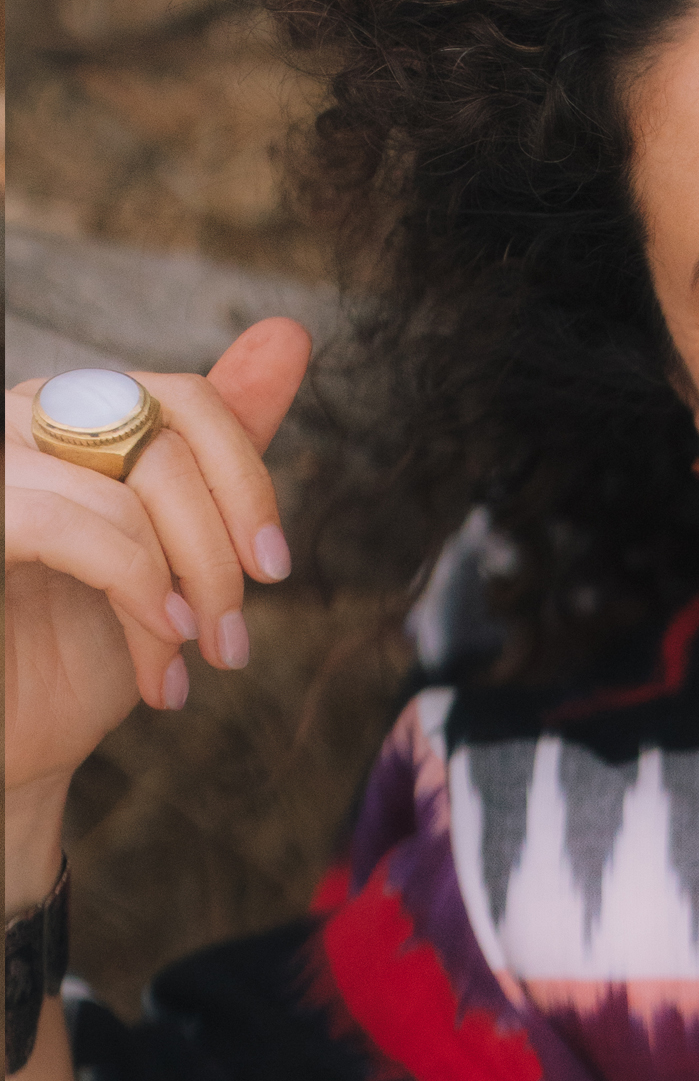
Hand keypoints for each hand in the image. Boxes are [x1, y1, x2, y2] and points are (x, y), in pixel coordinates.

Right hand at [4, 318, 311, 885]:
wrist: (14, 747)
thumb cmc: (86, 648)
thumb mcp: (180, 546)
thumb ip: (222, 448)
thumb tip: (289, 332)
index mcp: (77, 416)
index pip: (186, 398)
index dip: (248, 481)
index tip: (275, 569)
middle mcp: (22, 421)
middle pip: (164, 443)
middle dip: (221, 551)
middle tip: (235, 642)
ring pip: (126, 486)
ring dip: (183, 583)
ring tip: (194, 660)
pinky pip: (61, 519)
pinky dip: (131, 583)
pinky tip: (157, 647)